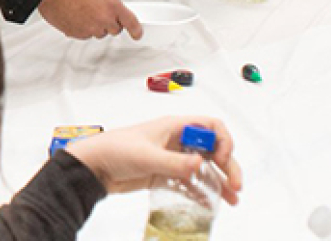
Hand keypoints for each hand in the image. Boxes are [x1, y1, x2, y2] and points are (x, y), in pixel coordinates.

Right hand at [38, 0, 142, 39]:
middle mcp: (104, 19)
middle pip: (115, 29)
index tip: (137, 33)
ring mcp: (90, 28)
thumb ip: (110, 0)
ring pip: (98, 32)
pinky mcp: (77, 34)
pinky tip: (74, 15)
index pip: (131, 23)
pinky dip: (81, 27)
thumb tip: (111, 7)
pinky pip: (84, 34)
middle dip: (109, 22)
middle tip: (98, 11)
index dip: (136, 30)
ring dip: (94, 24)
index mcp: (113, 5)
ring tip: (82, 10)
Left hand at [66, 116, 241, 203]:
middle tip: (236, 186)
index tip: (222, 159)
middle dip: (228, 166)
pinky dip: (201, 191)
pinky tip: (209, 204)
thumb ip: (174, 163)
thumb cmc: (114, 150)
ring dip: (219, 181)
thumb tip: (200, 164)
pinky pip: (190, 182)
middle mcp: (176, 140)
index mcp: (174, 126)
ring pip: (204, 167)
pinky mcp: (164, 174)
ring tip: (232, 198)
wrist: (93, 167)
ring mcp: (171, 158)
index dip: (222, 141)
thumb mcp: (147, 156)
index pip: (210, 126)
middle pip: (212, 149)